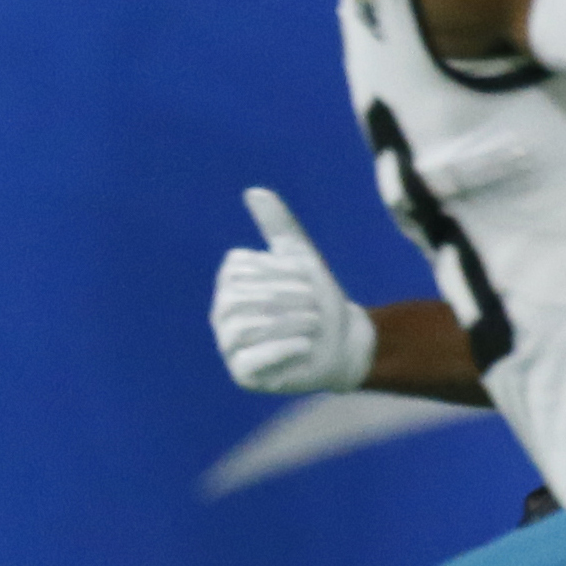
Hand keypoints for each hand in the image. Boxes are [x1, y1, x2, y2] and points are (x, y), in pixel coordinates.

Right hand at [212, 188, 375, 394]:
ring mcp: (229, 345)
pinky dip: (282, 349)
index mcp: (231, 283)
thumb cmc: (319, 299)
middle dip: (287, 298)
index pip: (239, 270)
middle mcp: (222, 314)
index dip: (280, 271)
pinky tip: (306, 345)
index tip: (307, 278)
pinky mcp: (243, 374)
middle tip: (315, 305)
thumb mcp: (301, 257)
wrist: (343, 341)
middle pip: (239, 299)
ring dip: (288, 322)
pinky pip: (250, 361)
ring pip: (243, 328)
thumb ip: (278, 226)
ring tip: (313, 325)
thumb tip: (254, 191)